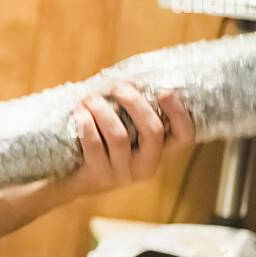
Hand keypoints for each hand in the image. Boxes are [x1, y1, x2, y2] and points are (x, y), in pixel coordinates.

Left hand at [65, 85, 193, 196]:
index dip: (179, 113)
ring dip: (103, 110)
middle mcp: (147, 165)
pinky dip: (86, 124)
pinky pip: (95, 145)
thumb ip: (134, 110)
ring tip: (90, 98)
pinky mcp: (99, 177)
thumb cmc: (103, 140)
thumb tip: (130, 79)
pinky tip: (79, 113)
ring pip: (119, 136)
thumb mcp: (125, 127)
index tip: (163, 91)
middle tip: (117, 87)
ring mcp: (123, 174)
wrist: (72, 177)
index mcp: (161, 151)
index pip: (184, 136)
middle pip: (152, 131)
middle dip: (134, 102)